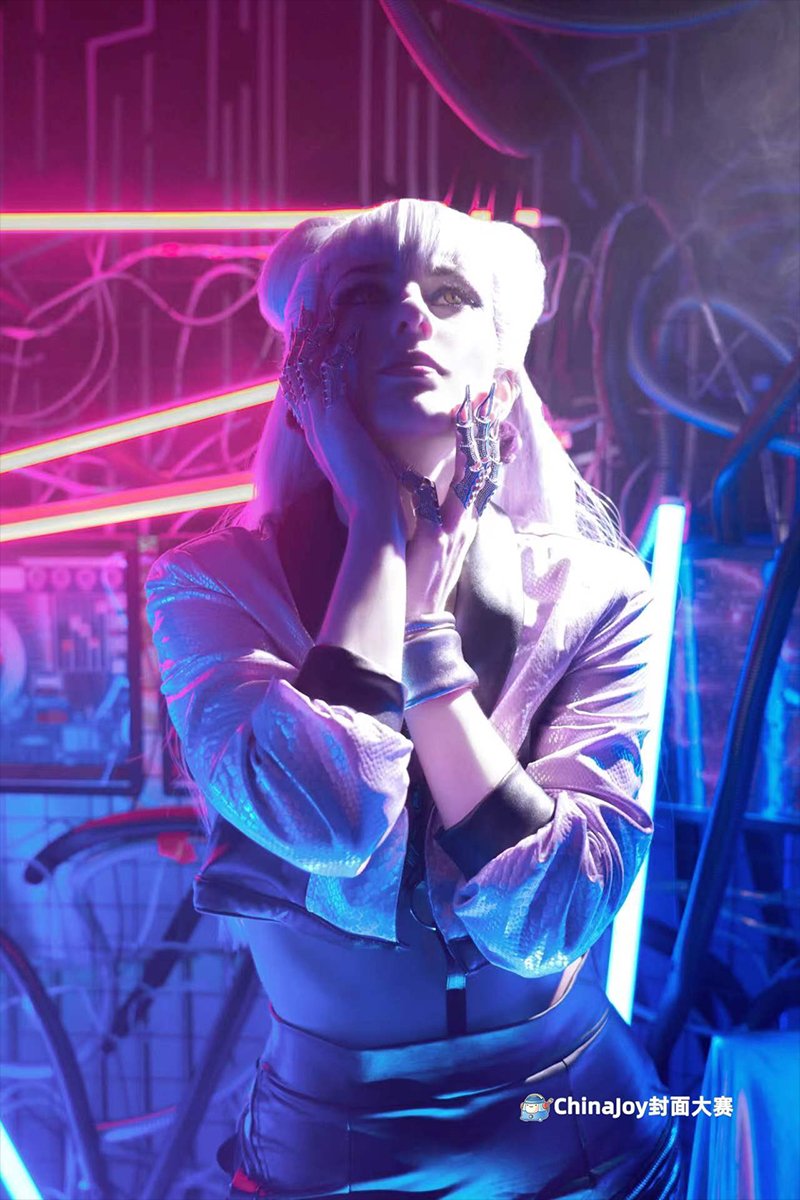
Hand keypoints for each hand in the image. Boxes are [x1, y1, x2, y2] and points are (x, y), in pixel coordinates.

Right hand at [279, 299, 407, 532]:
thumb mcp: (360, 463)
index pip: (302, 386)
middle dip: (301, 337)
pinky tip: (348, 330)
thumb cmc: (372, 495)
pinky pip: (331, 379)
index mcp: (318, 432)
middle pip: (298, 369)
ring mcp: (321, 422)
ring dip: (312, 336)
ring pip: (308, 368)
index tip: (307, 331)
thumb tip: (363, 441)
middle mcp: (313, 424)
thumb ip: (356, 446)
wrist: (372, 514)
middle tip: (304, 305)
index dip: (302, 357)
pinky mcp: (336, 422)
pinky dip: (337, 353)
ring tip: (316, 305)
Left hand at [405, 384, 501, 617]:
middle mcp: (467, 522)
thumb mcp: (434, 541)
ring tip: (471, 413)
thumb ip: (434, 511)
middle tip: (495, 393)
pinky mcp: (437, 541)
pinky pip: (433, 505)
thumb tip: (423, 481)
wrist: (416, 622)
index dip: (491, 439)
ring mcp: (455, 531)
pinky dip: (423, 484)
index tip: (493, 406)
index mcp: (466, 520)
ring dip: (472, 446)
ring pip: (473, 480)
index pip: (486, 471)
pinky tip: (411, 465)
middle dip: (492, 430)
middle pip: (488, 467)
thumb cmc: (418, 579)